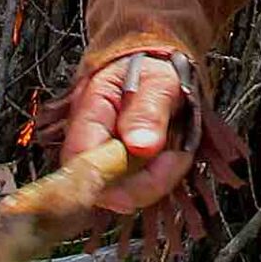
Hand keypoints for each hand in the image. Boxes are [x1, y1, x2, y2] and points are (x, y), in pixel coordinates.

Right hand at [60, 53, 194, 217]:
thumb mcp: (158, 80)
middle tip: (178, 156)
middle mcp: (88, 142)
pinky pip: (133, 191)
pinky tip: (170, 159)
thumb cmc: (151, 67)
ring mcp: (100, 160)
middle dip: (147, 182)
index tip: (160, 162)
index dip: (117, 177)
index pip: (82, 162)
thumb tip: (141, 146)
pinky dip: (157, 182)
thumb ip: (149, 110)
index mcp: (88, 112)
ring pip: (120, 195)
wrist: (154, 66)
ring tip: (177, 152)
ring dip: (156, 181)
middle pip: (102, 188)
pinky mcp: (117, 172)